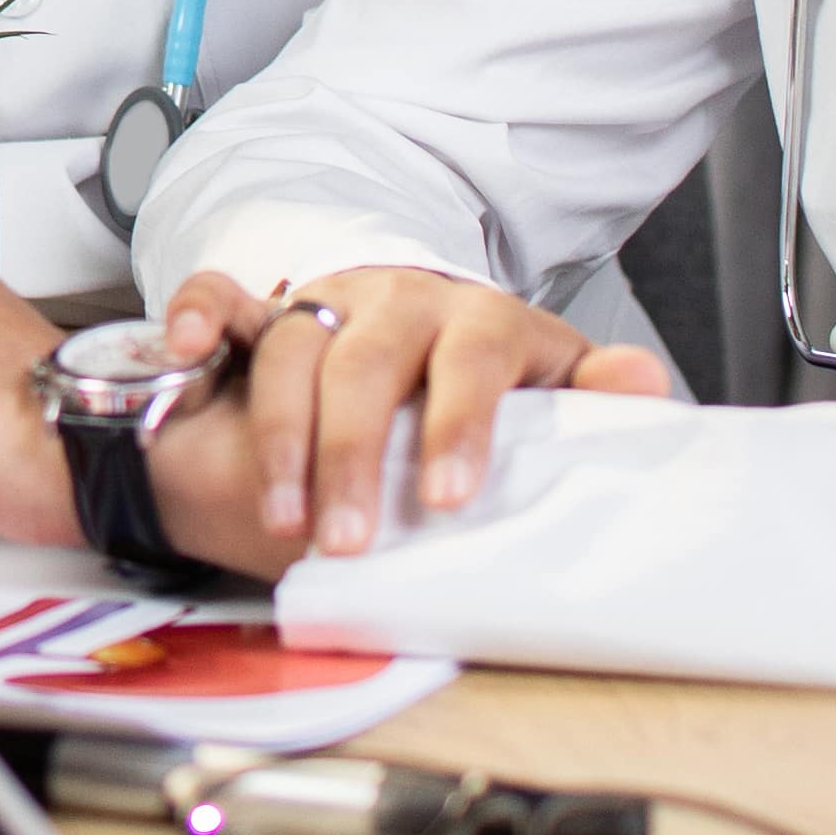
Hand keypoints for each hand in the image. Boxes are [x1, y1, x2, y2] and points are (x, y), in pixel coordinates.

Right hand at [166, 265, 668, 563]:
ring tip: (280, 517)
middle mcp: (398, 303)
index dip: (459, 425)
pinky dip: (198, 312)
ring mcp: (327, 300)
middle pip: (368, 362)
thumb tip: (647, 389)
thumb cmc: (476, 381)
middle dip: (353, 455)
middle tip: (345, 539)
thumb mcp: (542, 388)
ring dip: (280, 433)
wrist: (411, 332)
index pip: (474, 360)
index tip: (446, 499)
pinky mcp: (263, 308)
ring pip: (293, 347)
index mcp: (476, 321)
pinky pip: (221, 294)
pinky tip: (188, 349)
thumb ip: (589, 396)